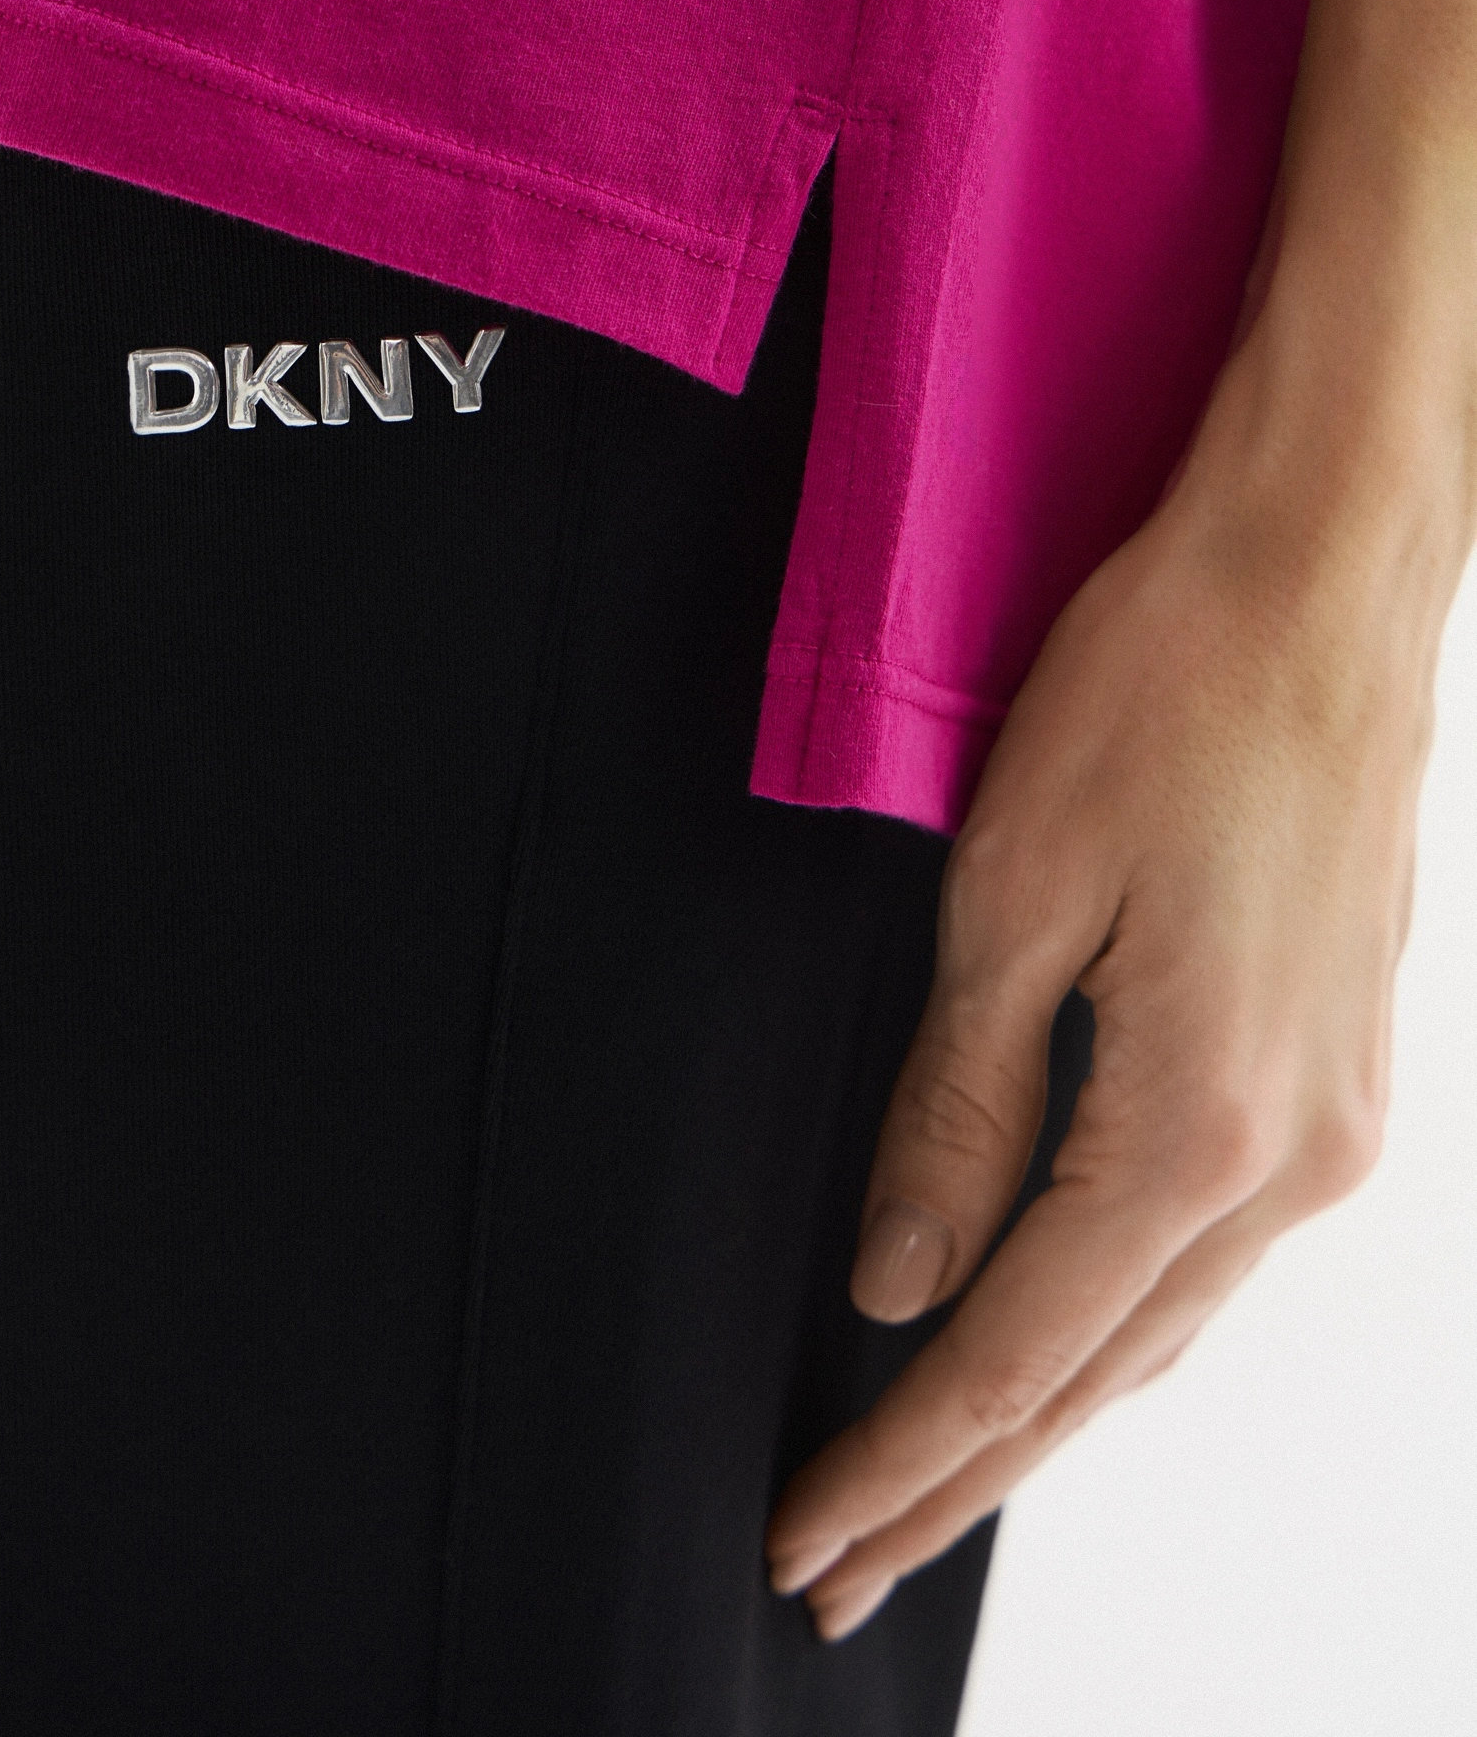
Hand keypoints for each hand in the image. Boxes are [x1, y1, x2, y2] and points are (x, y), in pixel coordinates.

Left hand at [763, 439, 1437, 1639]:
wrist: (1322, 578)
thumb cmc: (1168, 697)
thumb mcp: (1015, 901)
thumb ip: (960, 1111)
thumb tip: (903, 1279)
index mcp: (1197, 1127)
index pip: (1014, 1353)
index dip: (900, 1460)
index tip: (807, 1540)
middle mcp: (1290, 1158)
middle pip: (1095, 1372)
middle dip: (959, 1479)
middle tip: (843, 1564)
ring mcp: (1332, 1118)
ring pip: (1161, 1323)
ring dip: (1042, 1410)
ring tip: (929, 1483)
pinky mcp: (1336, 1067)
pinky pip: (1206, 1246)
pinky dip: (1114, 1317)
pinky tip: (1060, 1335)